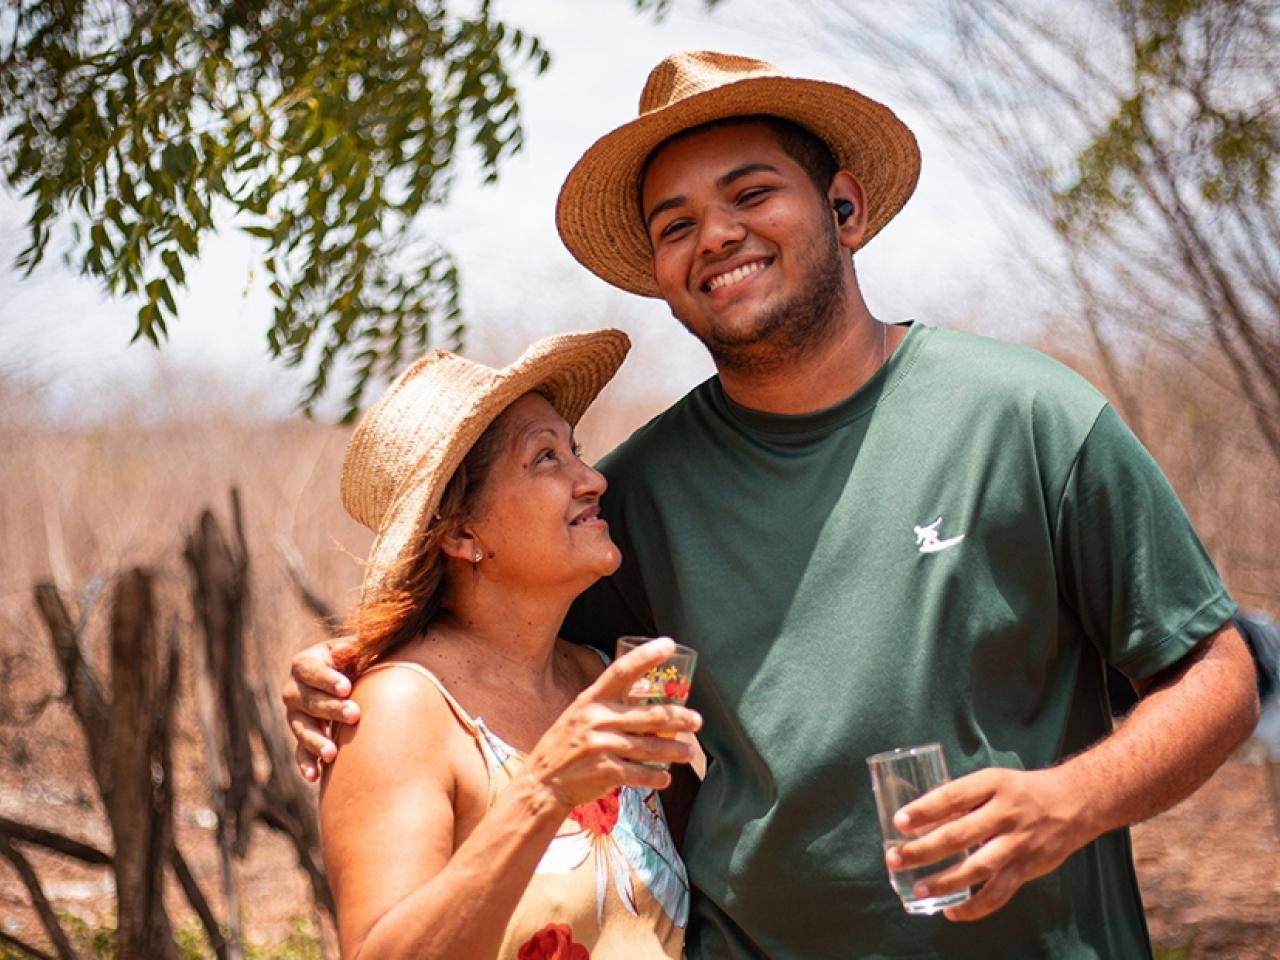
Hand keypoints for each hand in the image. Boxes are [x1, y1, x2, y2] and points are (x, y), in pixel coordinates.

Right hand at [281, 638, 360, 780]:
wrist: (355, 678)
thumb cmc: (358, 659)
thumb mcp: (355, 648)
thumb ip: (352, 648)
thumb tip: (349, 649)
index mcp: (305, 663)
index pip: (309, 669)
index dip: (326, 678)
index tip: (346, 687)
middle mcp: (295, 690)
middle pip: (307, 701)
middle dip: (331, 709)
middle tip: (354, 714)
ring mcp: (296, 715)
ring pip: (301, 728)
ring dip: (316, 741)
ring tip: (332, 753)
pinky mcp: (303, 736)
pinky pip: (300, 752)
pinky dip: (306, 764)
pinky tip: (315, 776)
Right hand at [521, 638, 702, 812]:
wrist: (542, 783)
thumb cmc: (565, 745)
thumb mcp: (579, 716)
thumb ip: (608, 707)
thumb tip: (646, 701)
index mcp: (591, 700)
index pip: (621, 671)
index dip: (646, 656)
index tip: (668, 645)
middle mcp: (597, 720)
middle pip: (650, 715)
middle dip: (679, 718)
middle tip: (696, 721)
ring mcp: (602, 746)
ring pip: (651, 747)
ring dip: (675, 751)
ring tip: (688, 752)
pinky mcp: (606, 772)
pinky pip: (640, 773)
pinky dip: (657, 777)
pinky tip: (665, 777)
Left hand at [886, 766, 1092, 920]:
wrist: (1074, 802)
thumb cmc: (1020, 791)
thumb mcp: (993, 782)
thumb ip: (962, 800)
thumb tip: (920, 820)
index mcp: (992, 784)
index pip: (952, 797)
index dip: (924, 810)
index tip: (899, 822)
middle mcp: (1005, 814)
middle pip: (957, 835)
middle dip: (922, 849)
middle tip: (895, 858)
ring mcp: (1017, 843)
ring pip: (976, 868)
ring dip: (944, 881)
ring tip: (918, 888)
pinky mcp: (1027, 868)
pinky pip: (998, 894)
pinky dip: (974, 907)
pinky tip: (951, 913)